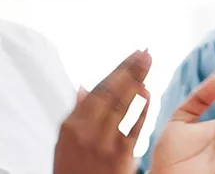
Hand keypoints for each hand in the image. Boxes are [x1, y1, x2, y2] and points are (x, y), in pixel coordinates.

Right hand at [53, 50, 151, 173]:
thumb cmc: (72, 171)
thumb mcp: (65, 143)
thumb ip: (78, 114)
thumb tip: (84, 87)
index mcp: (71, 125)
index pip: (97, 90)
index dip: (117, 70)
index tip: (132, 55)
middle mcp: (85, 130)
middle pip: (110, 93)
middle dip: (130, 70)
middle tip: (146, 52)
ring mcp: (102, 143)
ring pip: (121, 106)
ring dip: (136, 82)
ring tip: (149, 64)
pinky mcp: (119, 157)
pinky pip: (133, 129)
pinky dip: (141, 110)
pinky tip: (148, 94)